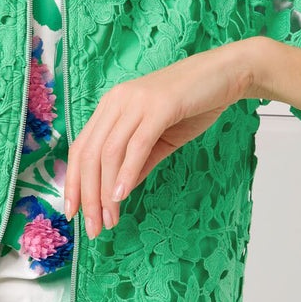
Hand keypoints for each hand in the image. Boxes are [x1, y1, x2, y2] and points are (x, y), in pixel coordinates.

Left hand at [64, 41, 254, 237]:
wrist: (228, 74)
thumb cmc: (194, 104)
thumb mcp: (159, 138)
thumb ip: (138, 162)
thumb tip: (118, 192)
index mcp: (111, 107)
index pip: (81, 148)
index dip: (73, 182)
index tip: (72, 213)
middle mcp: (117, 101)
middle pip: (90, 154)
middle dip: (87, 195)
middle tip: (93, 228)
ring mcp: (136, 102)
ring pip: (109, 152)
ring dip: (105, 191)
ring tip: (110, 219)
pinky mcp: (159, 106)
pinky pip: (136, 145)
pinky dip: (127, 173)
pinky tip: (123, 196)